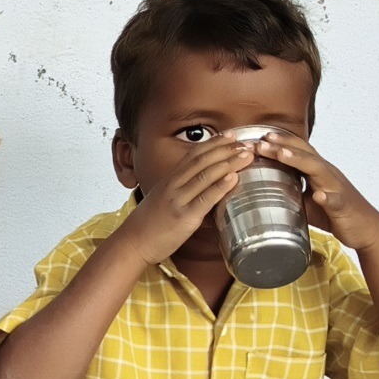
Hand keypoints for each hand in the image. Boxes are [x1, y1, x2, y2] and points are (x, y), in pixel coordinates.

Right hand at [116, 140, 256, 264]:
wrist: (132, 243)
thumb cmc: (148, 225)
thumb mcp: (162, 199)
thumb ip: (179, 190)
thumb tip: (201, 186)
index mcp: (169, 180)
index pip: (193, 155)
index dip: (213, 143)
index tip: (231, 135)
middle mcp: (173, 186)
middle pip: (201, 161)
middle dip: (225, 149)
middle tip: (245, 142)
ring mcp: (178, 200)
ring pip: (205, 175)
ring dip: (228, 163)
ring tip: (246, 155)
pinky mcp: (184, 217)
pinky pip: (205, 199)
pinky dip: (220, 186)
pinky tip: (234, 178)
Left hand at [255, 132, 378, 250]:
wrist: (366, 228)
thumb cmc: (335, 213)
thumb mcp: (307, 200)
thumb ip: (290, 190)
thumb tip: (262, 187)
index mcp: (318, 172)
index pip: (299, 152)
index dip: (281, 143)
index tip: (259, 138)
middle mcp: (328, 175)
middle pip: (306, 155)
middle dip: (284, 146)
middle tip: (262, 141)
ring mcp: (337, 189)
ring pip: (319, 171)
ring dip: (300, 161)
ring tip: (282, 155)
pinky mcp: (344, 206)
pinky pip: (336, 201)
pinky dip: (327, 198)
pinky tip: (319, 196)